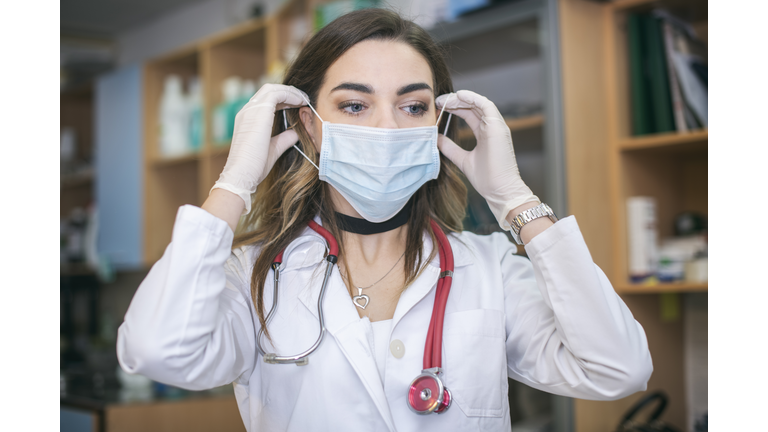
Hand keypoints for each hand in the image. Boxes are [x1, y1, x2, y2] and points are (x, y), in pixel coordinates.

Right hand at [212, 84, 308, 212]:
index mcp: (248, 119)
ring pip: (272, 89)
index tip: (298, 105)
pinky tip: (301, 102)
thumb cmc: (254, 167)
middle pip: (268, 91)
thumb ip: (283, 139)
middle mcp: (247, 111)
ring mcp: (251, 110)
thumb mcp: (273, 149)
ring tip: (304, 99)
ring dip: (290, 92)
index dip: (283, 100)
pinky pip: (276, 94)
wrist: (242, 174)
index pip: (266, 101)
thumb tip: (295, 134)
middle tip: (303, 99)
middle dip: (287, 92)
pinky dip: (290, 95)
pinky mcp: (258, 111)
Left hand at [435, 90, 539, 229]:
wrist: (499, 190)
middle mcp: (492, 128)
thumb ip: (450, 148)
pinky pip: (486, 105)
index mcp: (485, 134)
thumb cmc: (486, 179)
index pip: (469, 114)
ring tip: (446, 98)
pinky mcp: (499, 127)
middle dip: (455, 101)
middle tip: (439, 100)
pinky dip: (473, 98)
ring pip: (479, 103)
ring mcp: (497, 126)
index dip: (455, 108)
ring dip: (462, 98)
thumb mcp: (462, 160)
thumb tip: (436, 138)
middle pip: (473, 107)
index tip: (439, 107)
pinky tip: (459, 96)